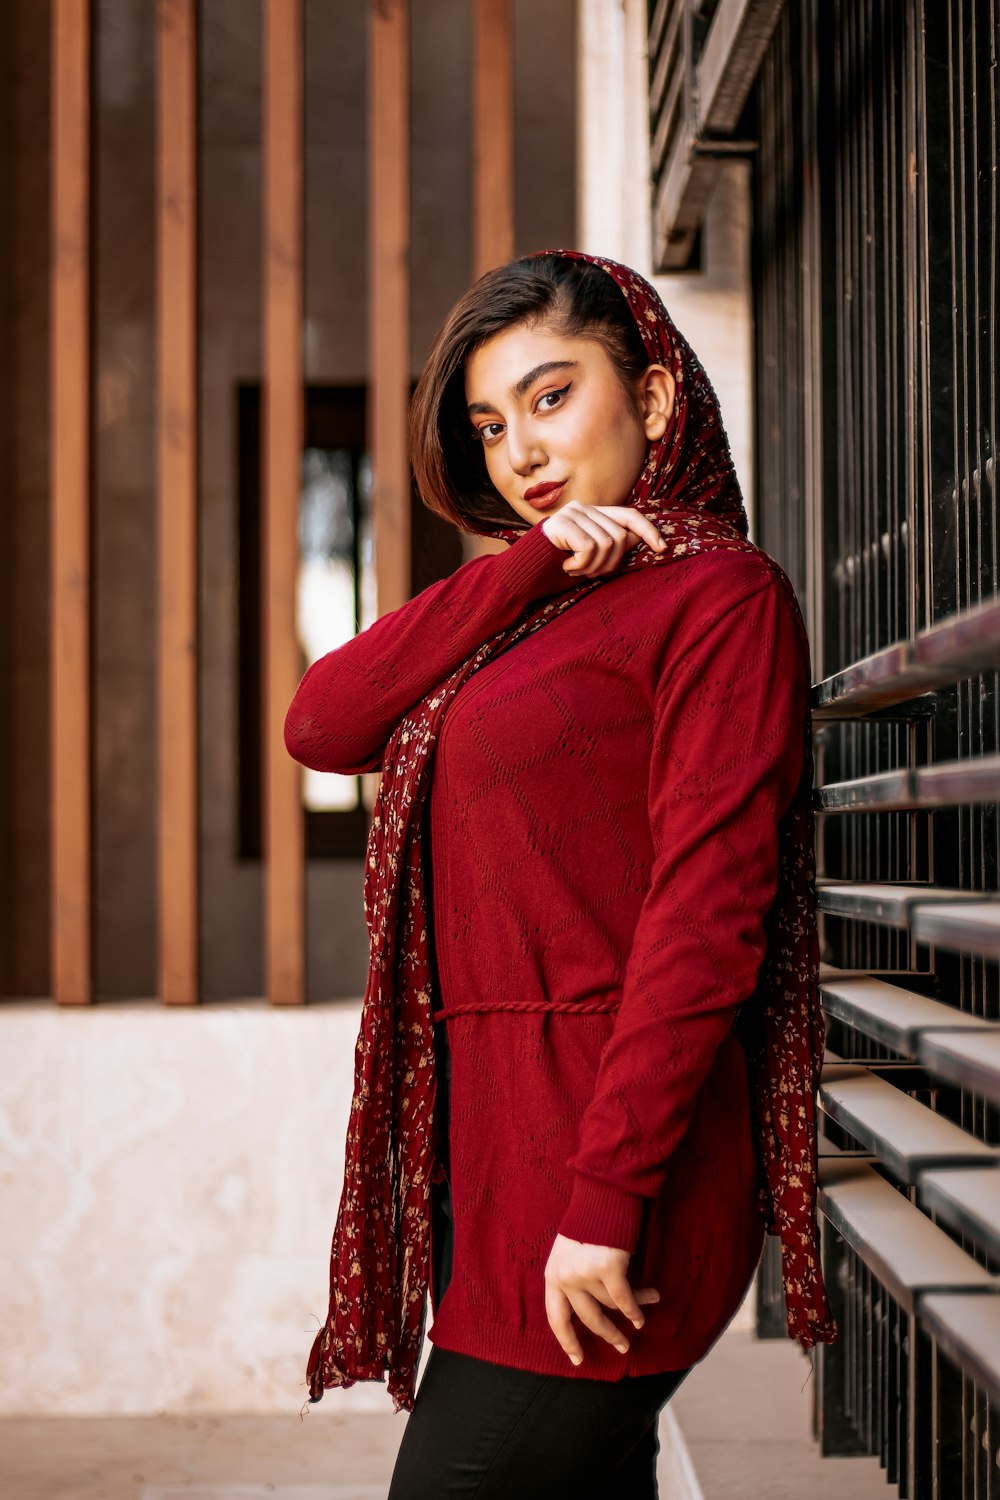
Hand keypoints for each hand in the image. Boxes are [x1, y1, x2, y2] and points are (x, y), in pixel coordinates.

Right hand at [541, 502, 666, 577]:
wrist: (524, 573)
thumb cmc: (557, 566)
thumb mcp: (591, 557)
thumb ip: (611, 544)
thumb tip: (636, 538)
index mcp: (593, 513)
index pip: (629, 515)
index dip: (648, 530)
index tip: (662, 548)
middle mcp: (584, 508)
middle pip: (619, 537)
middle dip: (609, 563)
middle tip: (588, 573)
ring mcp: (572, 513)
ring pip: (607, 543)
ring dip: (593, 566)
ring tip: (575, 569)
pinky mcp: (561, 523)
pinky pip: (589, 547)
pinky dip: (581, 564)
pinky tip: (566, 566)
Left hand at [544, 1232, 660, 1366]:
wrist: (601, 1193)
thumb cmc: (589, 1220)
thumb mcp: (569, 1251)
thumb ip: (573, 1276)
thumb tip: (587, 1305)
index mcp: (553, 1274)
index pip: (557, 1317)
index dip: (567, 1340)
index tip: (577, 1359)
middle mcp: (565, 1278)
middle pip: (588, 1318)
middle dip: (607, 1334)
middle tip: (621, 1347)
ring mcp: (585, 1274)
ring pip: (612, 1305)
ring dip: (633, 1308)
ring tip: (649, 1302)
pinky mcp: (608, 1269)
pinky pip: (625, 1298)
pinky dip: (637, 1306)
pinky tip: (646, 1307)